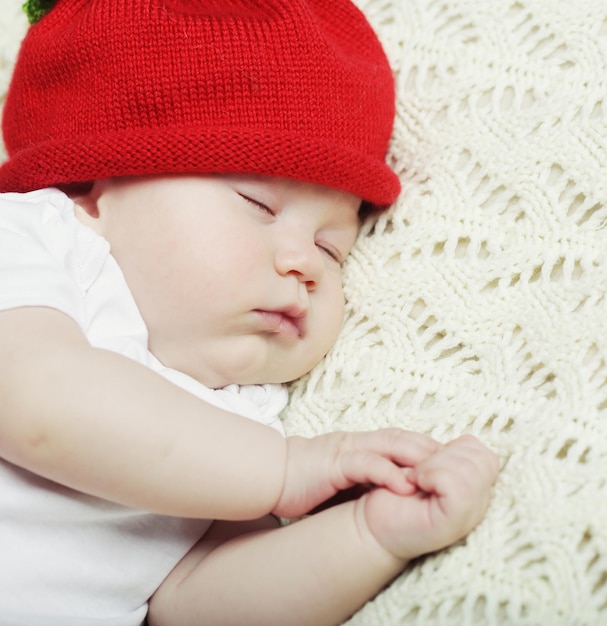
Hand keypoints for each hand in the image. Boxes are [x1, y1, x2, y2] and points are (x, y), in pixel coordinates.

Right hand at [272, 429, 440, 517]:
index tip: (453, 462)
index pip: (402, 441)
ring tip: (441, 471)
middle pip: (403, 439)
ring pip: (389, 446)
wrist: (272, 475)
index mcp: (361, 445)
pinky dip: (386, 472)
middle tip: (459, 463)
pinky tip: (403, 484)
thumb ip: (367, 474)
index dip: (428, 449)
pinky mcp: (333, 464)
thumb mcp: (343, 474)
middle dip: (432, 449)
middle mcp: (358, 442)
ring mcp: (345, 450)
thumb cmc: (307, 479)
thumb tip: (395, 486)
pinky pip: (363, 465)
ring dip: (416, 457)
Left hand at [358, 435, 498, 560]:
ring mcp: (468, 516)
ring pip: (471, 469)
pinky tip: (416, 483)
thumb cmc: (394, 489)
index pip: (485, 455)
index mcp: (474, 489)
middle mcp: (478, 505)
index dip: (457, 448)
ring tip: (416, 477)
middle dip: (446, 453)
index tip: (429, 461)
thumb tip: (468, 441)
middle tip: (420, 469)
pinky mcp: (453, 524)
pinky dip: (433, 475)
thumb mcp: (427, 462)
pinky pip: (458, 487)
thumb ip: (452, 453)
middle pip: (483, 459)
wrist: (372, 522)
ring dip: (436, 464)